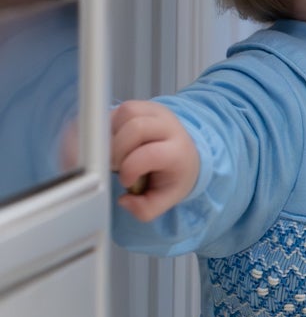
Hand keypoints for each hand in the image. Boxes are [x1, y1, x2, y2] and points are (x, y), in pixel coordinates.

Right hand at [112, 99, 198, 220]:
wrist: (186, 152)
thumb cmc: (174, 174)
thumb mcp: (165, 198)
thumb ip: (146, 209)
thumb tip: (124, 201)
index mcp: (178, 151)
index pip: (151, 154)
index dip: (131, 168)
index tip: (126, 181)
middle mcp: (168, 126)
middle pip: (136, 128)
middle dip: (118, 151)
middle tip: (117, 166)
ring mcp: (154, 112)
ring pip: (124, 113)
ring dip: (111, 136)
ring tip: (115, 154)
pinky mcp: (139, 106)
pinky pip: (116, 109)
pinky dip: (107, 128)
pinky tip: (110, 143)